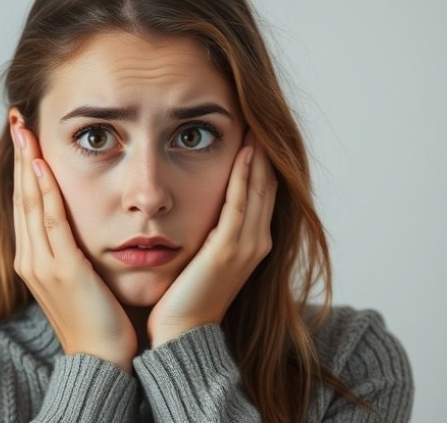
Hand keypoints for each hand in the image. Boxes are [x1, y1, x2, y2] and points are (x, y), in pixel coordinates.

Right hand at [11, 115, 137, 372]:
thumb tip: (81, 224)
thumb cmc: (99, 320)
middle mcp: (30, 258)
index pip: (26, 203)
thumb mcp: (81, 278)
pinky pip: (51, 222)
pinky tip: (44, 166)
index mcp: (33, 259)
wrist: (102, 360)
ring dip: (28, 163)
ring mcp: (42, 264)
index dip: (24, 167)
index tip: (25, 134)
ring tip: (24, 129)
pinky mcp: (61, 269)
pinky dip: (45, 191)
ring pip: (31, 203)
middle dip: (20, 155)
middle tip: (17, 117)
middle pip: (22, 196)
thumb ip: (75, 249)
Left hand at [147, 132, 276, 346]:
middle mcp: (257, 241)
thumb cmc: (183, 297)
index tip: (250, 127)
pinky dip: (244, 176)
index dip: (259, 159)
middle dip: (263, 149)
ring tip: (254, 122)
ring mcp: (247, 246)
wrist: (180, 333)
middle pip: (266, 184)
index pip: (260, 190)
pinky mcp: (229, 250)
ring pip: (258, 189)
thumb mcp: (200, 257)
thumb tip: (193, 206)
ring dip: (258, 155)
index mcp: (251, 242)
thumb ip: (206, 231)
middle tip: (257, 114)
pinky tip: (244, 151)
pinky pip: (240, 203)